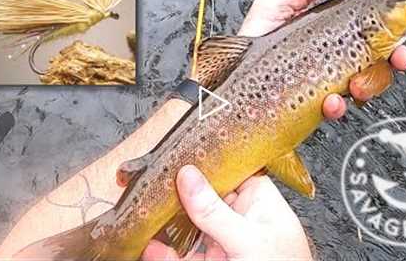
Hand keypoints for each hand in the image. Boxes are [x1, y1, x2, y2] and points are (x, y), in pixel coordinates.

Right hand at [142, 165, 311, 260]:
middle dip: (179, 191)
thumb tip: (188, 177)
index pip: (230, 171)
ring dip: (168, 221)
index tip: (178, 155)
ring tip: (145, 210)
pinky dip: (166, 252)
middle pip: (204, 196)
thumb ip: (214, 211)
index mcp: (259, 202)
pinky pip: (186, 253)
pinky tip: (151, 247)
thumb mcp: (248, 240)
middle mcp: (241, 218)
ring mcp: (224, 242)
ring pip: (191, 225)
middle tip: (152, 182)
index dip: (205, 162)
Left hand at [238, 0, 405, 119]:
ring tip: (352, 84)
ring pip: (364, 87)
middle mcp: (328, 58)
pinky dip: (338, 107)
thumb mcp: (275, 5)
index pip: (367, 33)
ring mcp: (322, 83)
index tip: (398, 41)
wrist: (231, 83)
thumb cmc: (251, 41)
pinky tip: (329, 101)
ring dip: (366, 85)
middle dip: (389, 64)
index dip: (388, 38)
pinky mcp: (313, 105)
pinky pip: (337, 110)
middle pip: (375, 61)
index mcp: (325, 33)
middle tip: (393, 61)